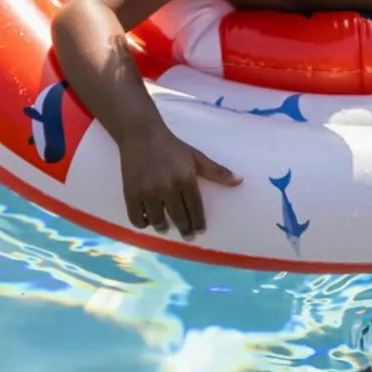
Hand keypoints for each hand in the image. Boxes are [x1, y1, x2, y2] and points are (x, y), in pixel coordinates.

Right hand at [118, 129, 241, 238]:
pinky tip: (149, 220)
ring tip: (166, 226)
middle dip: (185, 230)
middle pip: (178, 219)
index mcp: (186, 179)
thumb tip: (240, 181)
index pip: (195, 209)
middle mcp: (167, 187)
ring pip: (157, 222)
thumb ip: (217, 172)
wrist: (142, 135)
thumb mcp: (196, 157)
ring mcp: (147, 191)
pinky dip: (143, 223)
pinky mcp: (130, 192)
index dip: (198, 223)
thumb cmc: (173, 147)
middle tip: (188, 236)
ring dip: (164, 227)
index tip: (200, 231)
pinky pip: (137, 218)